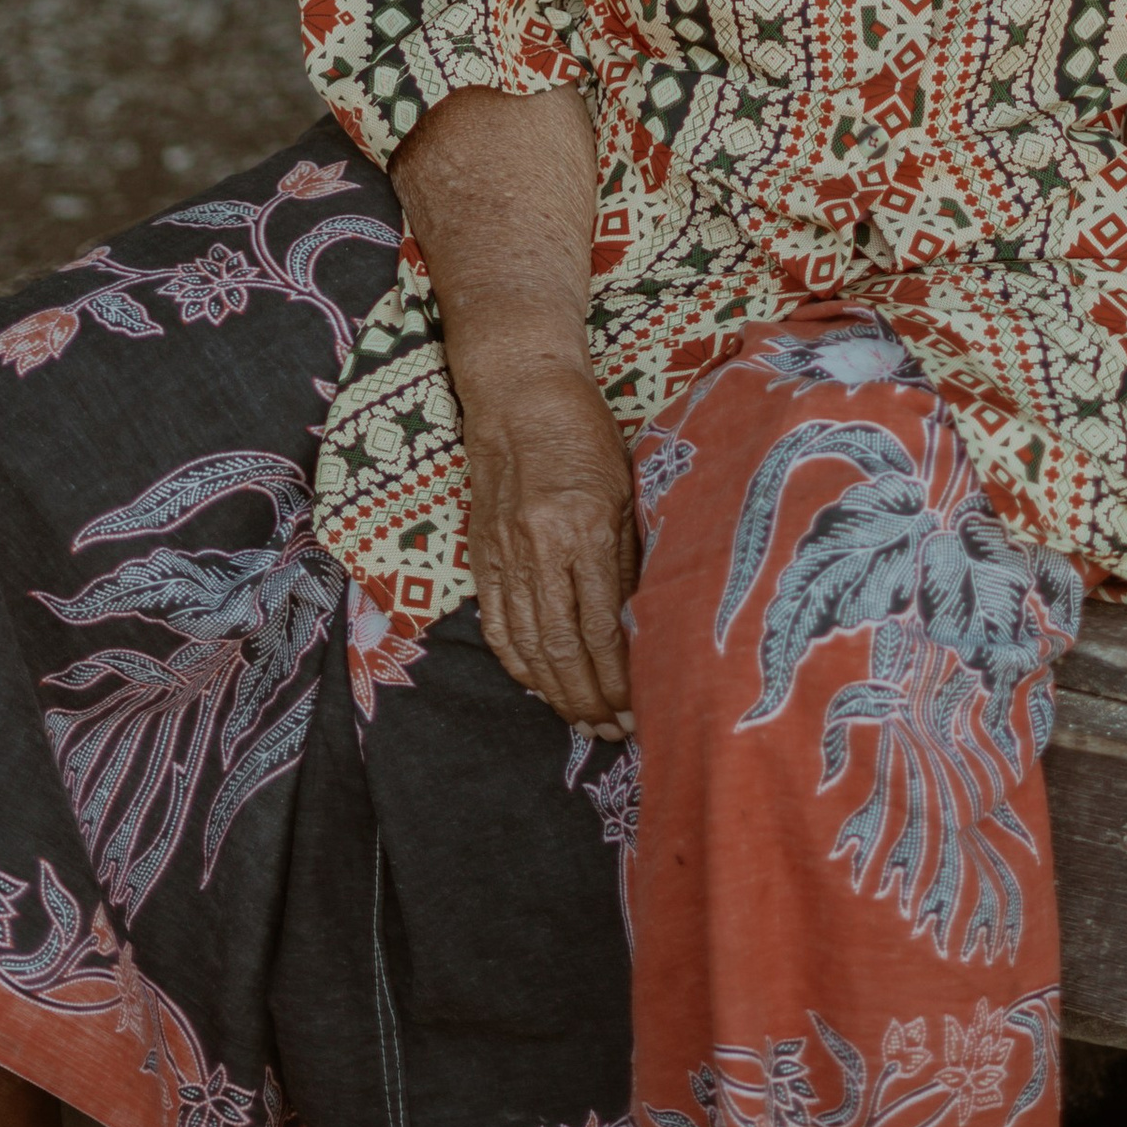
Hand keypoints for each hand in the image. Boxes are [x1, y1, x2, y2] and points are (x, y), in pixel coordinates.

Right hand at [460, 350, 638, 737]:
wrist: (519, 395)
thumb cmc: (586, 434)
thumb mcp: (626, 487)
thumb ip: (631, 555)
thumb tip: (644, 624)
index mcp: (583, 528)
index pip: (602, 626)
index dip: (620, 678)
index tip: (640, 710)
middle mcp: (539, 548)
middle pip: (562, 647)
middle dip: (590, 699)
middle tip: (616, 732)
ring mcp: (503, 554)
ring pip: (527, 644)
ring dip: (556, 692)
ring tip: (585, 721)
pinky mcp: (481, 553)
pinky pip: (496, 623)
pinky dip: (517, 663)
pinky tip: (538, 685)